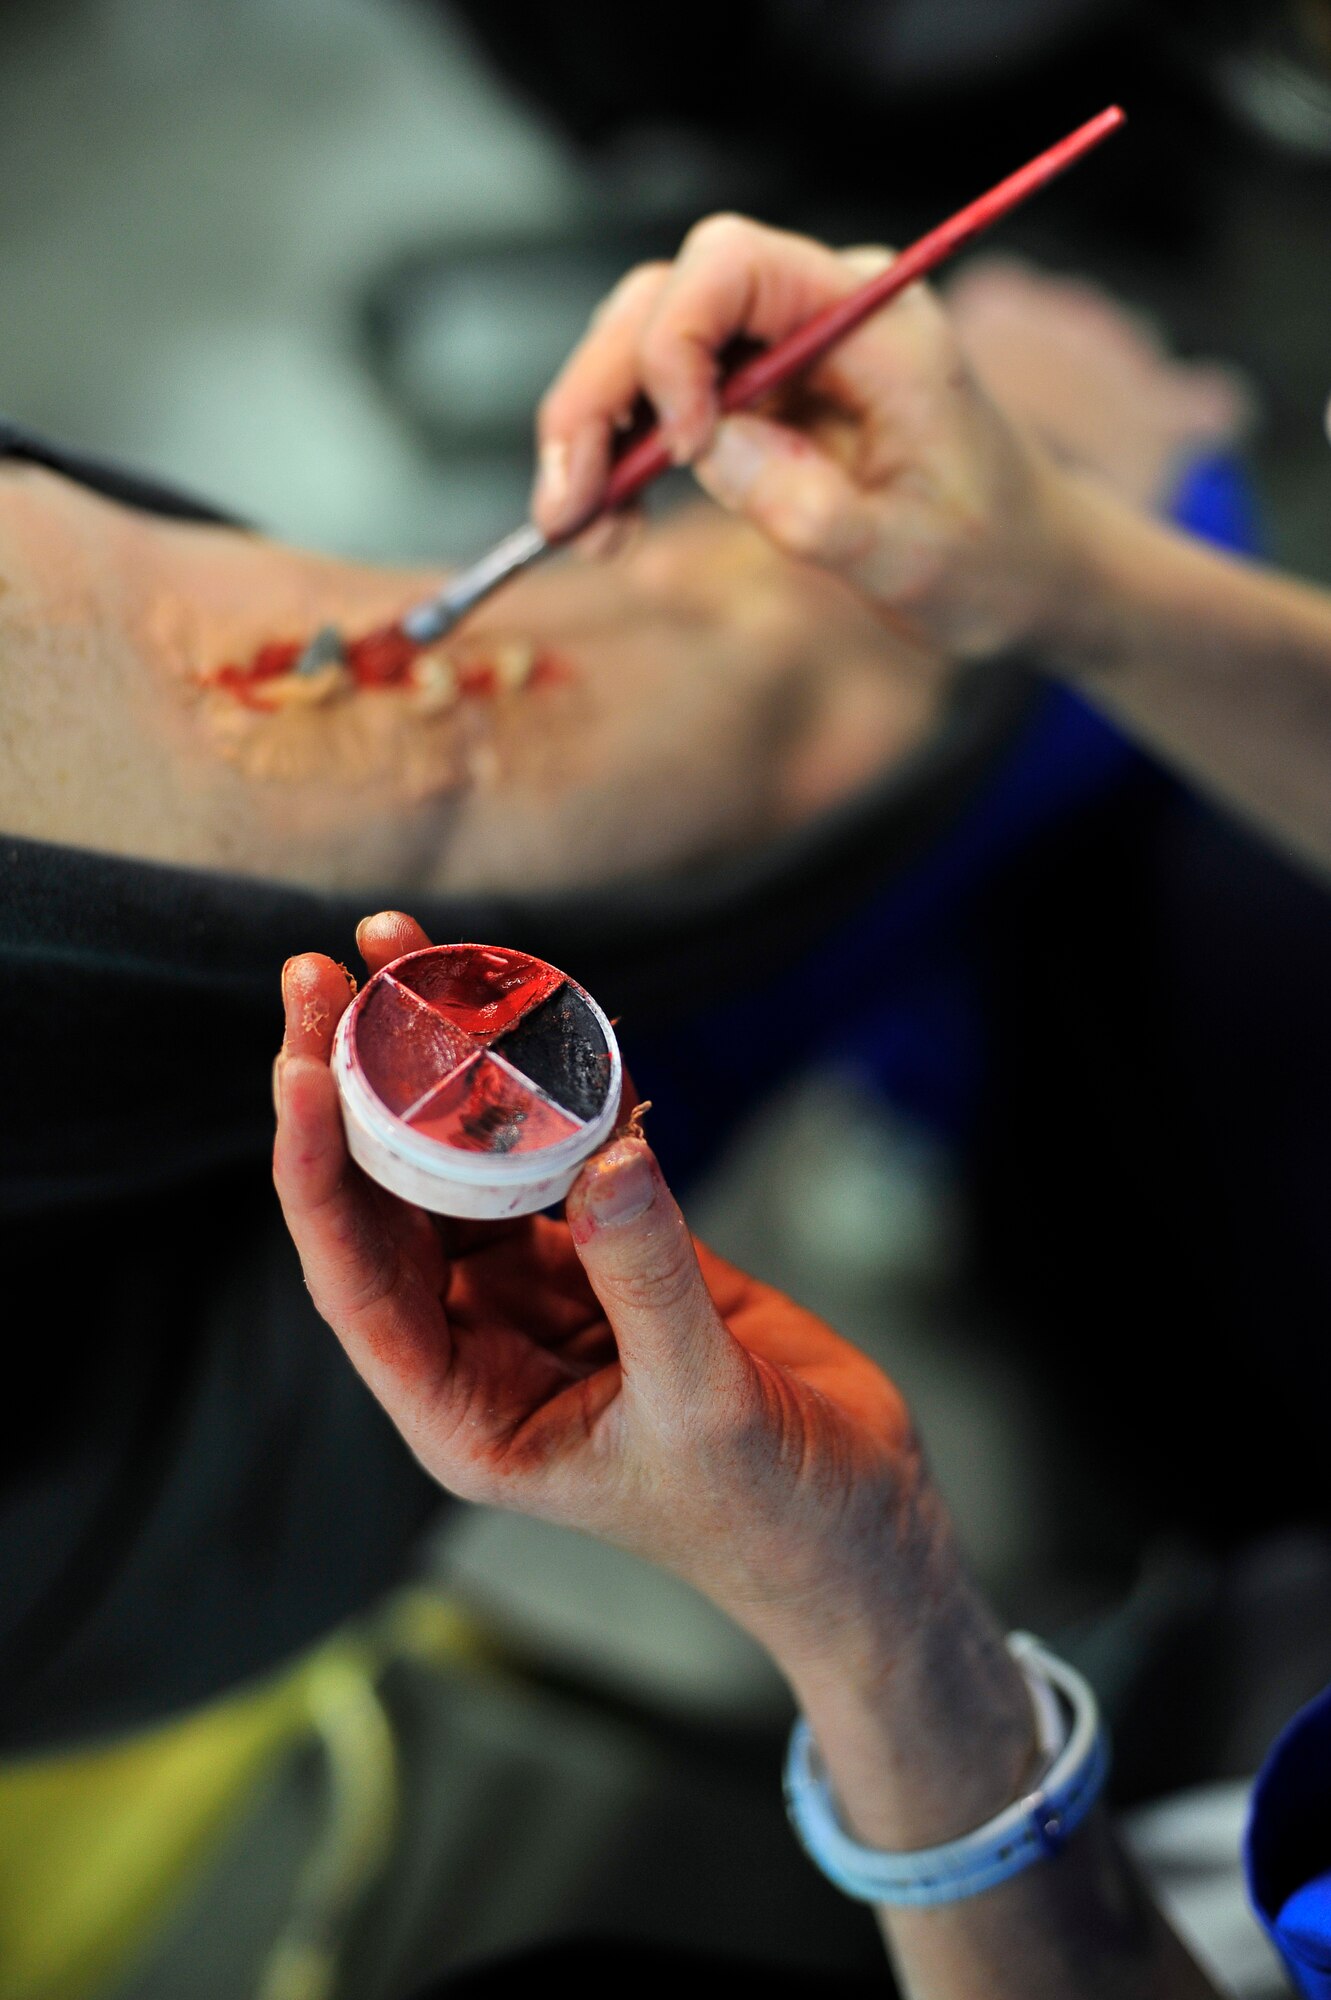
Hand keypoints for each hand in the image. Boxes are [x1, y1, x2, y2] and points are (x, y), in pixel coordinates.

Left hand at [273, 910, 959, 1675]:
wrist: (858, 1523)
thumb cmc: (771, 1513)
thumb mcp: (706, 1410)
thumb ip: (652, 1282)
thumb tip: (605, 1156)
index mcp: (466, 1409)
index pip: (359, 1281)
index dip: (317, 1175)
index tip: (298, 1066)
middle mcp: (483, 1343)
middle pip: (387, 1201)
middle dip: (350, 1086)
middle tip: (323, 970)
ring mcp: (546, 1291)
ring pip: (466, 1160)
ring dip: (437, 1065)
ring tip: (402, 955)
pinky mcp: (613, 1250)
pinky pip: (565, 1149)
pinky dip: (554, 1083)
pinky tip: (535, 1007)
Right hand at [533, 214, 1068, 661]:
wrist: (1029, 571)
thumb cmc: (993, 557)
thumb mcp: (911, 556)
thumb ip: (813, 508)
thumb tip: (704, 453)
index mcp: (872, 317)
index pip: (733, 264)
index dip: (675, 342)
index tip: (678, 452)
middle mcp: (817, 311)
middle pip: (663, 300)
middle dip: (599, 393)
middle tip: (566, 502)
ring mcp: (782, 351)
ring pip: (644, 348)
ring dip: (592, 430)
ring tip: (576, 526)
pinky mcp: (758, 398)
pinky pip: (661, 403)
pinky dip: (620, 457)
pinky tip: (606, 524)